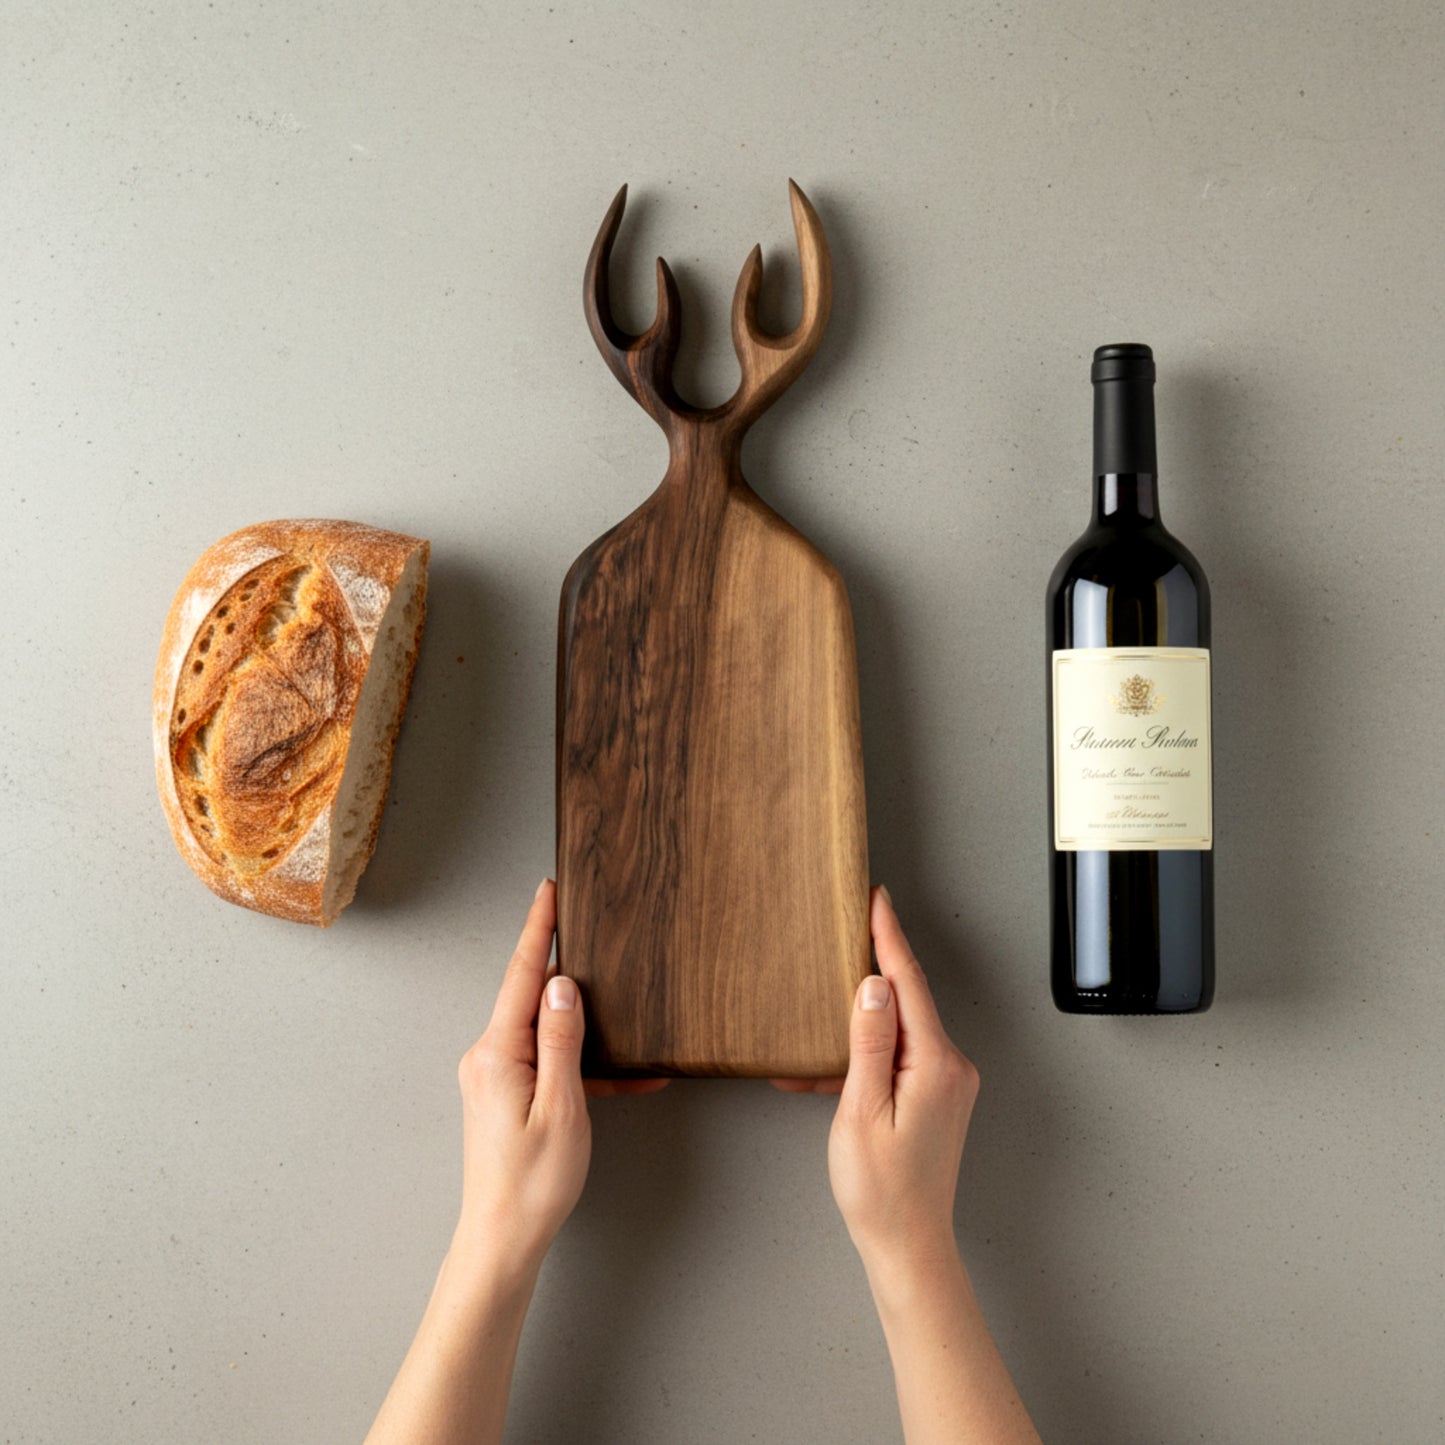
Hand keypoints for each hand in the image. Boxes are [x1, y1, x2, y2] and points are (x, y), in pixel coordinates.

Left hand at [453, 879, 666, 1273]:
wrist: (502, 1240)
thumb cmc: (532, 1183)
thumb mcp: (562, 1106)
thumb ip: (562, 1039)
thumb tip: (563, 985)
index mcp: (497, 1052)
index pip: (522, 974)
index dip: (539, 929)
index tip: (549, 889)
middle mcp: (487, 1056)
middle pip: (531, 995)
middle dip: (564, 968)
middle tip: (589, 931)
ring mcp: (493, 1076)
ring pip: (543, 1029)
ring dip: (582, 1028)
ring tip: (622, 1026)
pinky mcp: (503, 1094)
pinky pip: (544, 1061)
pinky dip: (579, 1064)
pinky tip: (620, 1077)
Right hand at [775, 886, 979, 1270]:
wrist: (908, 1245)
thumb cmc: (880, 1190)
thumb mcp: (860, 1110)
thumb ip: (867, 1043)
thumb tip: (872, 985)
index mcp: (934, 1063)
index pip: (908, 982)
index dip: (888, 936)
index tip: (876, 898)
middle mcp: (950, 1066)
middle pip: (907, 999)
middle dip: (870, 973)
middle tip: (846, 931)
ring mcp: (947, 1081)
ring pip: (899, 1028)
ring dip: (859, 1026)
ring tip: (818, 1031)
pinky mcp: (938, 1095)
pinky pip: (899, 1055)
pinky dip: (866, 1056)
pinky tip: (831, 1073)